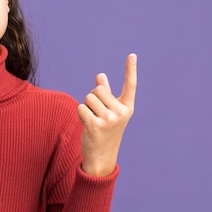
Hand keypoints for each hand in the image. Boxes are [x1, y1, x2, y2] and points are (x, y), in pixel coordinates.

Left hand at [77, 53, 136, 176]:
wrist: (101, 157)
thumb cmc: (104, 132)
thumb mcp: (108, 113)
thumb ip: (105, 95)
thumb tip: (100, 76)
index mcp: (126, 108)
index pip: (130, 85)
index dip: (130, 69)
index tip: (132, 55)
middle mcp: (121, 113)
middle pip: (98, 90)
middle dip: (92, 99)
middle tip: (96, 115)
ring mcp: (109, 120)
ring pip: (88, 98)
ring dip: (85, 107)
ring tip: (92, 121)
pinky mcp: (95, 125)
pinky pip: (81, 108)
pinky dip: (80, 115)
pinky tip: (86, 126)